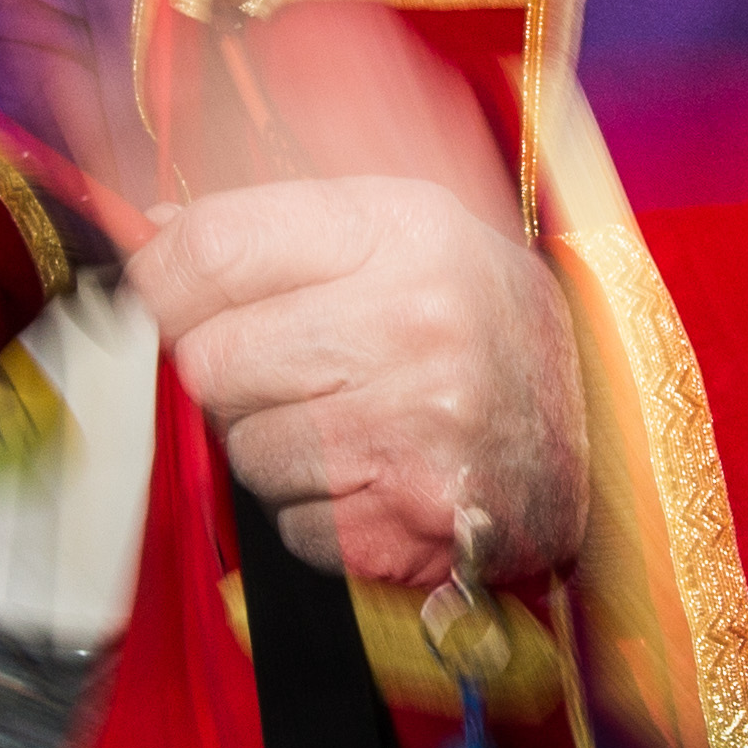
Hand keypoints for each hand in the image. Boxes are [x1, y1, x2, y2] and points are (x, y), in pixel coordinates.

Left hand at [134, 175, 584, 589]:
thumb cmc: (480, 320)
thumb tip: (144, 232)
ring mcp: (416, 427)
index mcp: (402, 230)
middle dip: (228, 374)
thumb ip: (277, 222)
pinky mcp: (414, 518)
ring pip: (245, 450)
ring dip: (271, 447)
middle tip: (288, 369)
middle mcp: (413, 321)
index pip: (214, 248)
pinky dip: (314, 514)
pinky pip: (290, 525)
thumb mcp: (402, 229)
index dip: (159, 278)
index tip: (158, 292)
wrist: (603, 428)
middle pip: (210, 359)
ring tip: (345, 422)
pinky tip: (371, 477)